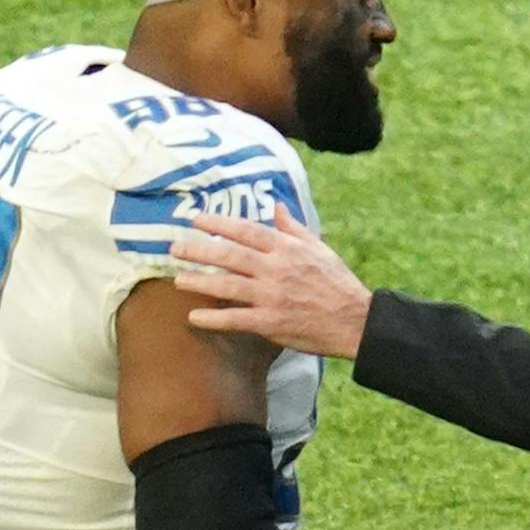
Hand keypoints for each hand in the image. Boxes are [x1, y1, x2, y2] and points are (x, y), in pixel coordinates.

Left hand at [170, 204, 371, 358]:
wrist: (354, 320)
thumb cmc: (337, 283)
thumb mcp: (318, 248)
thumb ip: (293, 228)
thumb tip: (277, 207)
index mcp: (287, 249)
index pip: (247, 231)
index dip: (220, 224)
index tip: (197, 220)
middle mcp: (276, 269)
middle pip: (230, 256)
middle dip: (200, 250)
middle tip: (175, 248)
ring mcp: (273, 296)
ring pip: (229, 285)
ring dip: (200, 282)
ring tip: (178, 280)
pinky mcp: (272, 323)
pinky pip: (237, 319)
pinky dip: (214, 318)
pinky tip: (194, 316)